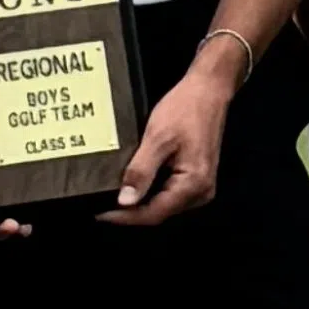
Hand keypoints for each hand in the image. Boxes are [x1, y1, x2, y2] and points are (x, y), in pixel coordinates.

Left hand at [108, 42, 240, 226]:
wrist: (208, 90)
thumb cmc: (185, 109)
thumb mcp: (157, 138)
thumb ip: (141, 172)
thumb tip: (125, 201)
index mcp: (193, 184)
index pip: (154, 213)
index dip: (125, 217)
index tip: (99, 214)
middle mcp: (201, 192)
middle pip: (160, 212)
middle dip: (131, 212)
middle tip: (102, 205)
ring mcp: (201, 187)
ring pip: (165, 205)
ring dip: (140, 203)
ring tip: (114, 196)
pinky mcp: (197, 178)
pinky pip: (171, 194)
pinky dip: (152, 192)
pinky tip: (135, 185)